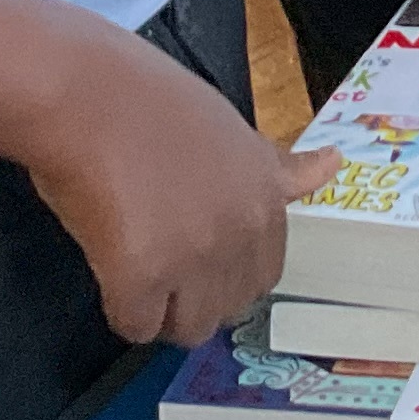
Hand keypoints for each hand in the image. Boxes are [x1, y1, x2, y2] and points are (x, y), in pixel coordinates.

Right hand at [13, 14, 342, 343]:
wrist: (84, 92)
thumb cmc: (146, 101)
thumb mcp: (232, 128)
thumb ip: (275, 166)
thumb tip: (334, 164)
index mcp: (267, 197)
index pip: (265, 275)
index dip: (224, 268)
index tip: (192, 245)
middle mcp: (242, 231)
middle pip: (229, 307)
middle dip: (194, 294)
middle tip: (155, 252)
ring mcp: (196, 255)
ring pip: (188, 327)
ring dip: (160, 309)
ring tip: (131, 260)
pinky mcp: (143, 275)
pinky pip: (137, 326)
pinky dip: (121, 307)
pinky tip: (108, 264)